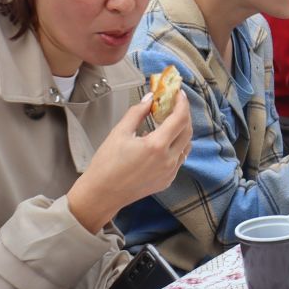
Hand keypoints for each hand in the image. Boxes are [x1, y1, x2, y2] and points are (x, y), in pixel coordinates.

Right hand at [67, 91, 192, 232]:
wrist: (101, 195)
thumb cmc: (106, 165)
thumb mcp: (119, 133)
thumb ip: (137, 112)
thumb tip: (149, 99)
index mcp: (156, 146)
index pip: (180, 118)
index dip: (182, 103)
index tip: (179, 93)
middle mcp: (168, 160)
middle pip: (187, 131)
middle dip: (183, 115)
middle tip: (174, 105)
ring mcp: (170, 172)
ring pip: (186, 145)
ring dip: (181, 131)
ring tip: (168, 122)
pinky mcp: (167, 180)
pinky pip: (179, 159)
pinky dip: (176, 147)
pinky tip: (162, 142)